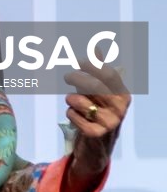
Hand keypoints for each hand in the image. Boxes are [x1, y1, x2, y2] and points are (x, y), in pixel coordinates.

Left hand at [64, 58, 130, 178]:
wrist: (98, 143)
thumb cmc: (97, 109)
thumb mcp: (100, 90)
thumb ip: (98, 70)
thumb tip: (96, 48)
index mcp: (122, 94)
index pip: (108, 74)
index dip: (92, 64)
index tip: (77, 60)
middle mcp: (119, 108)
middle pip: (93, 85)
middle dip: (77, 78)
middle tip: (68, 77)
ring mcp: (109, 122)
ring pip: (79, 101)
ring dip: (71, 99)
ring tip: (73, 102)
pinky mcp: (95, 134)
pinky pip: (73, 115)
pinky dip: (70, 113)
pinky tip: (75, 116)